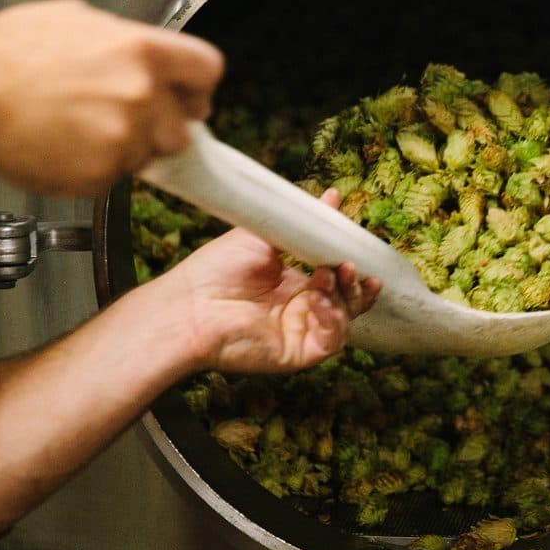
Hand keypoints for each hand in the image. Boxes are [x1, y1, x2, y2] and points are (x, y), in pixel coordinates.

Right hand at [0, 0, 223, 193]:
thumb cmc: (6, 54)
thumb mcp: (73, 19)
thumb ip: (118, 40)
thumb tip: (131, 48)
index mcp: (143, 50)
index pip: (207, 71)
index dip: (198, 91)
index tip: (191, 100)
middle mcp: (142, 93)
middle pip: (181, 128)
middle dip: (157, 130)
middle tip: (121, 122)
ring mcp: (124, 136)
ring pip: (144, 157)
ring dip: (122, 151)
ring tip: (78, 131)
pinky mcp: (101, 173)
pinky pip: (110, 179)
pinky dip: (91, 171)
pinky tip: (61, 147)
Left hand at [161, 189, 380, 373]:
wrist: (189, 305)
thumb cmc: (216, 269)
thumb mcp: (263, 236)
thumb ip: (301, 221)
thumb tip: (332, 196)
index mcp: (293, 284)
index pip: (334, 276)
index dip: (350, 263)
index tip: (360, 245)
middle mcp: (299, 309)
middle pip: (346, 299)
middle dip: (355, 281)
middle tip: (350, 264)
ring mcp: (299, 331)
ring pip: (344, 320)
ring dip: (347, 297)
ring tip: (333, 276)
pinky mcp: (297, 352)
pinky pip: (330, 340)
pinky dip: (334, 320)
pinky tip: (320, 301)